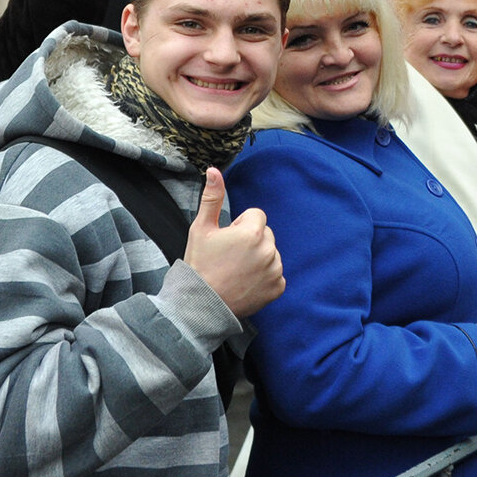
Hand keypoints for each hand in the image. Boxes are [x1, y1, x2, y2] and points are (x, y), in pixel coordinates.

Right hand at [183, 168, 284, 317]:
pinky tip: (246, 283)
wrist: (200, 306)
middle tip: (230, 257)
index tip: (227, 241)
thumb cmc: (199, 265)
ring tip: (236, 271)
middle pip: (265, 234)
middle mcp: (269, 250)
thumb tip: (213, 170)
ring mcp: (274, 270)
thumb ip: (212, 197)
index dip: (240, 226)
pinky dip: (265, 277)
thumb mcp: (201, 229)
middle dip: (251, 241)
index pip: (256, 216)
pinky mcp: (277, 288)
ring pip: (271, 253)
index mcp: (253, 232)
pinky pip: (276, 273)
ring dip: (259, 258)